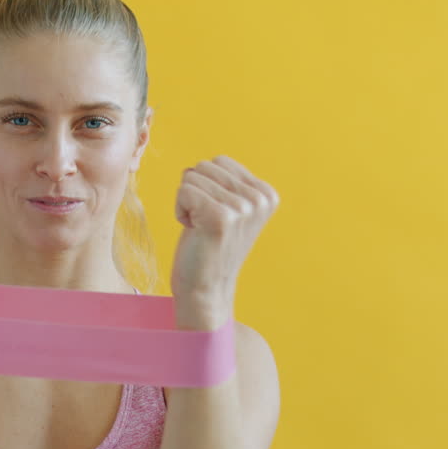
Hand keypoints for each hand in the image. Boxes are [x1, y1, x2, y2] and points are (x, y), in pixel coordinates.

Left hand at [171, 155, 279, 327]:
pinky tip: (194, 232)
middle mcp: (259, 200)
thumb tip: (199, 165)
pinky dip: (180, 211)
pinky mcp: (220, 217)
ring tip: (201, 228)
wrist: (205, 287)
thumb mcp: (228, 208)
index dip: (207, 186)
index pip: (220, 161)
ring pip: (191, 177)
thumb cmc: (208, 245)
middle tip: (206, 223)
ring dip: (187, 203)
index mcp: (266, 194)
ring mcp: (242, 208)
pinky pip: (183, 191)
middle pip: (205, 166)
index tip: (215, 215)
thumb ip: (225, 183)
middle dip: (195, 193)